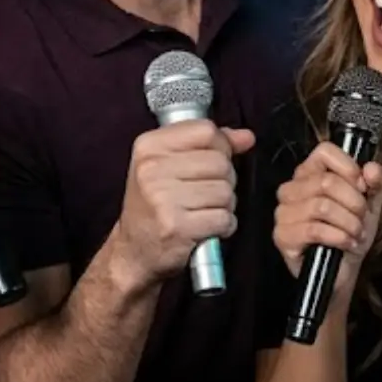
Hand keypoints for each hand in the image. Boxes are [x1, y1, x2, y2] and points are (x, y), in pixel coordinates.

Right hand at [116, 120, 255, 287]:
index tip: (210, 162)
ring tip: (204, 211)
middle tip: (205, 194)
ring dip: (224, 205)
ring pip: (225, 191)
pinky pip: (224, 218)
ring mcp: (163, 198)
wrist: (134, 250)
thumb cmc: (155, 204)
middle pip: (220, 161)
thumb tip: (246, 137)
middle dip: (224, 180)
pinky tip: (206, 227)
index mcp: (148, 146)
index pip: (205, 130)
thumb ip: (209, 145)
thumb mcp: (169, 165)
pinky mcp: (177, 227)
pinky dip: (224, 226)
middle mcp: (151, 169)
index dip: (220, 146)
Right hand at [273, 143, 381, 286]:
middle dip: (354, 203)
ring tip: (355, 233)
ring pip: (322, 206)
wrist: (344, 270)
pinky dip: (339, 237)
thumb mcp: (370, 203)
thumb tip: (371, 169)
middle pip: (327, 182)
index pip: (324, 151)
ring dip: (349, 223)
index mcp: (309, 173)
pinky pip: (314, 230)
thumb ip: (376, 182)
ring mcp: (283, 212)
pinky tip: (346, 243)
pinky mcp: (282, 236)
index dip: (349, 168)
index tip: (362, 187)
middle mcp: (291, 188)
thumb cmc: (351, 232)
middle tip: (361, 218)